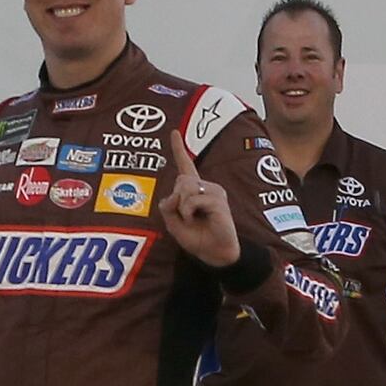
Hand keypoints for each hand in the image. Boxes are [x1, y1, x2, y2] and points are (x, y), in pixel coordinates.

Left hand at [159, 115, 242, 267]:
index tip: (174, 131)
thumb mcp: (173, 223)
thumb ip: (167, 207)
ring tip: (194, 219)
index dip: (179, 149)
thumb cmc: (196, 237)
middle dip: (176, 200)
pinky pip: (192, 200)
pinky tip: (199, 219)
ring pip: (185, 188)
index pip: (185, 165)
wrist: (214, 253)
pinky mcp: (218, 200)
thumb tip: (173, 194)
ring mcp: (213, 191)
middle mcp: (205, 186)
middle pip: (180, 179)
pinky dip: (189, 212)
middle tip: (186, 216)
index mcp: (193, 190)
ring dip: (182, 208)